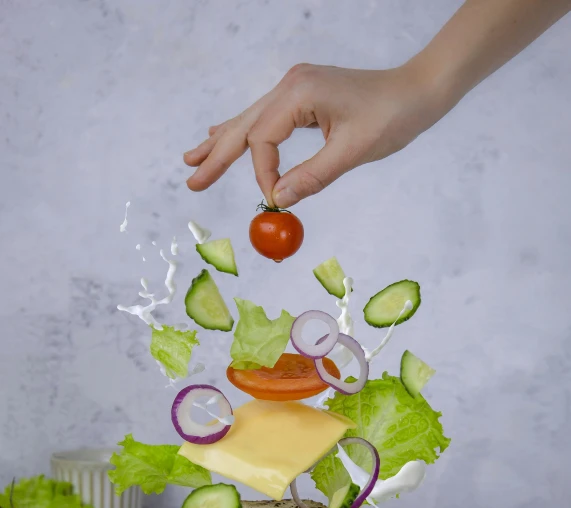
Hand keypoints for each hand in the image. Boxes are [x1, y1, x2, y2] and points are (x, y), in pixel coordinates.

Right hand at [184, 63, 446, 208]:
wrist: (417, 90)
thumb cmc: (392, 117)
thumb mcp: (352, 151)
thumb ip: (312, 177)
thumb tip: (277, 201)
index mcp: (300, 92)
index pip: (263, 139)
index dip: (263, 174)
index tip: (275, 200)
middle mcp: (291, 85)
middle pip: (244, 125)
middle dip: (218, 155)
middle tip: (192, 179)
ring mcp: (295, 88)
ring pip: (250, 120)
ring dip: (224, 142)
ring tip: (194, 158)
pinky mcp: (303, 96)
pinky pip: (266, 117)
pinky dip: (245, 131)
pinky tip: (222, 134)